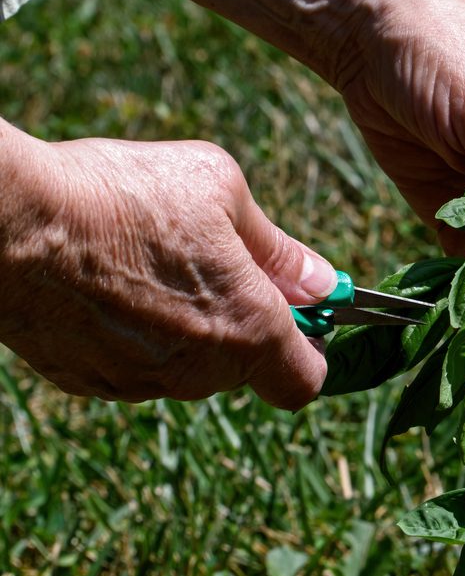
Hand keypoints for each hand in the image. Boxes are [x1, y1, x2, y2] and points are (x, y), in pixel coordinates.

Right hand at [0, 129, 335, 408]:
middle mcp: (200, 372)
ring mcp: (140, 383)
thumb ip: (279, 249)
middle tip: (218, 263)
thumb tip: (322, 283)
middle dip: (245, 321)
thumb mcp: (222, 191)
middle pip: (245, 365)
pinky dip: (139, 334)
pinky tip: (113, 284)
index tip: (301, 313)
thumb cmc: (123, 196)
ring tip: (154, 262)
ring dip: (190, 326)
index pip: (304, 380)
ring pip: (190, 364)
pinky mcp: (89, 381)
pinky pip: (137, 364)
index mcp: (248, 330)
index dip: (310, 348)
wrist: (9, 222)